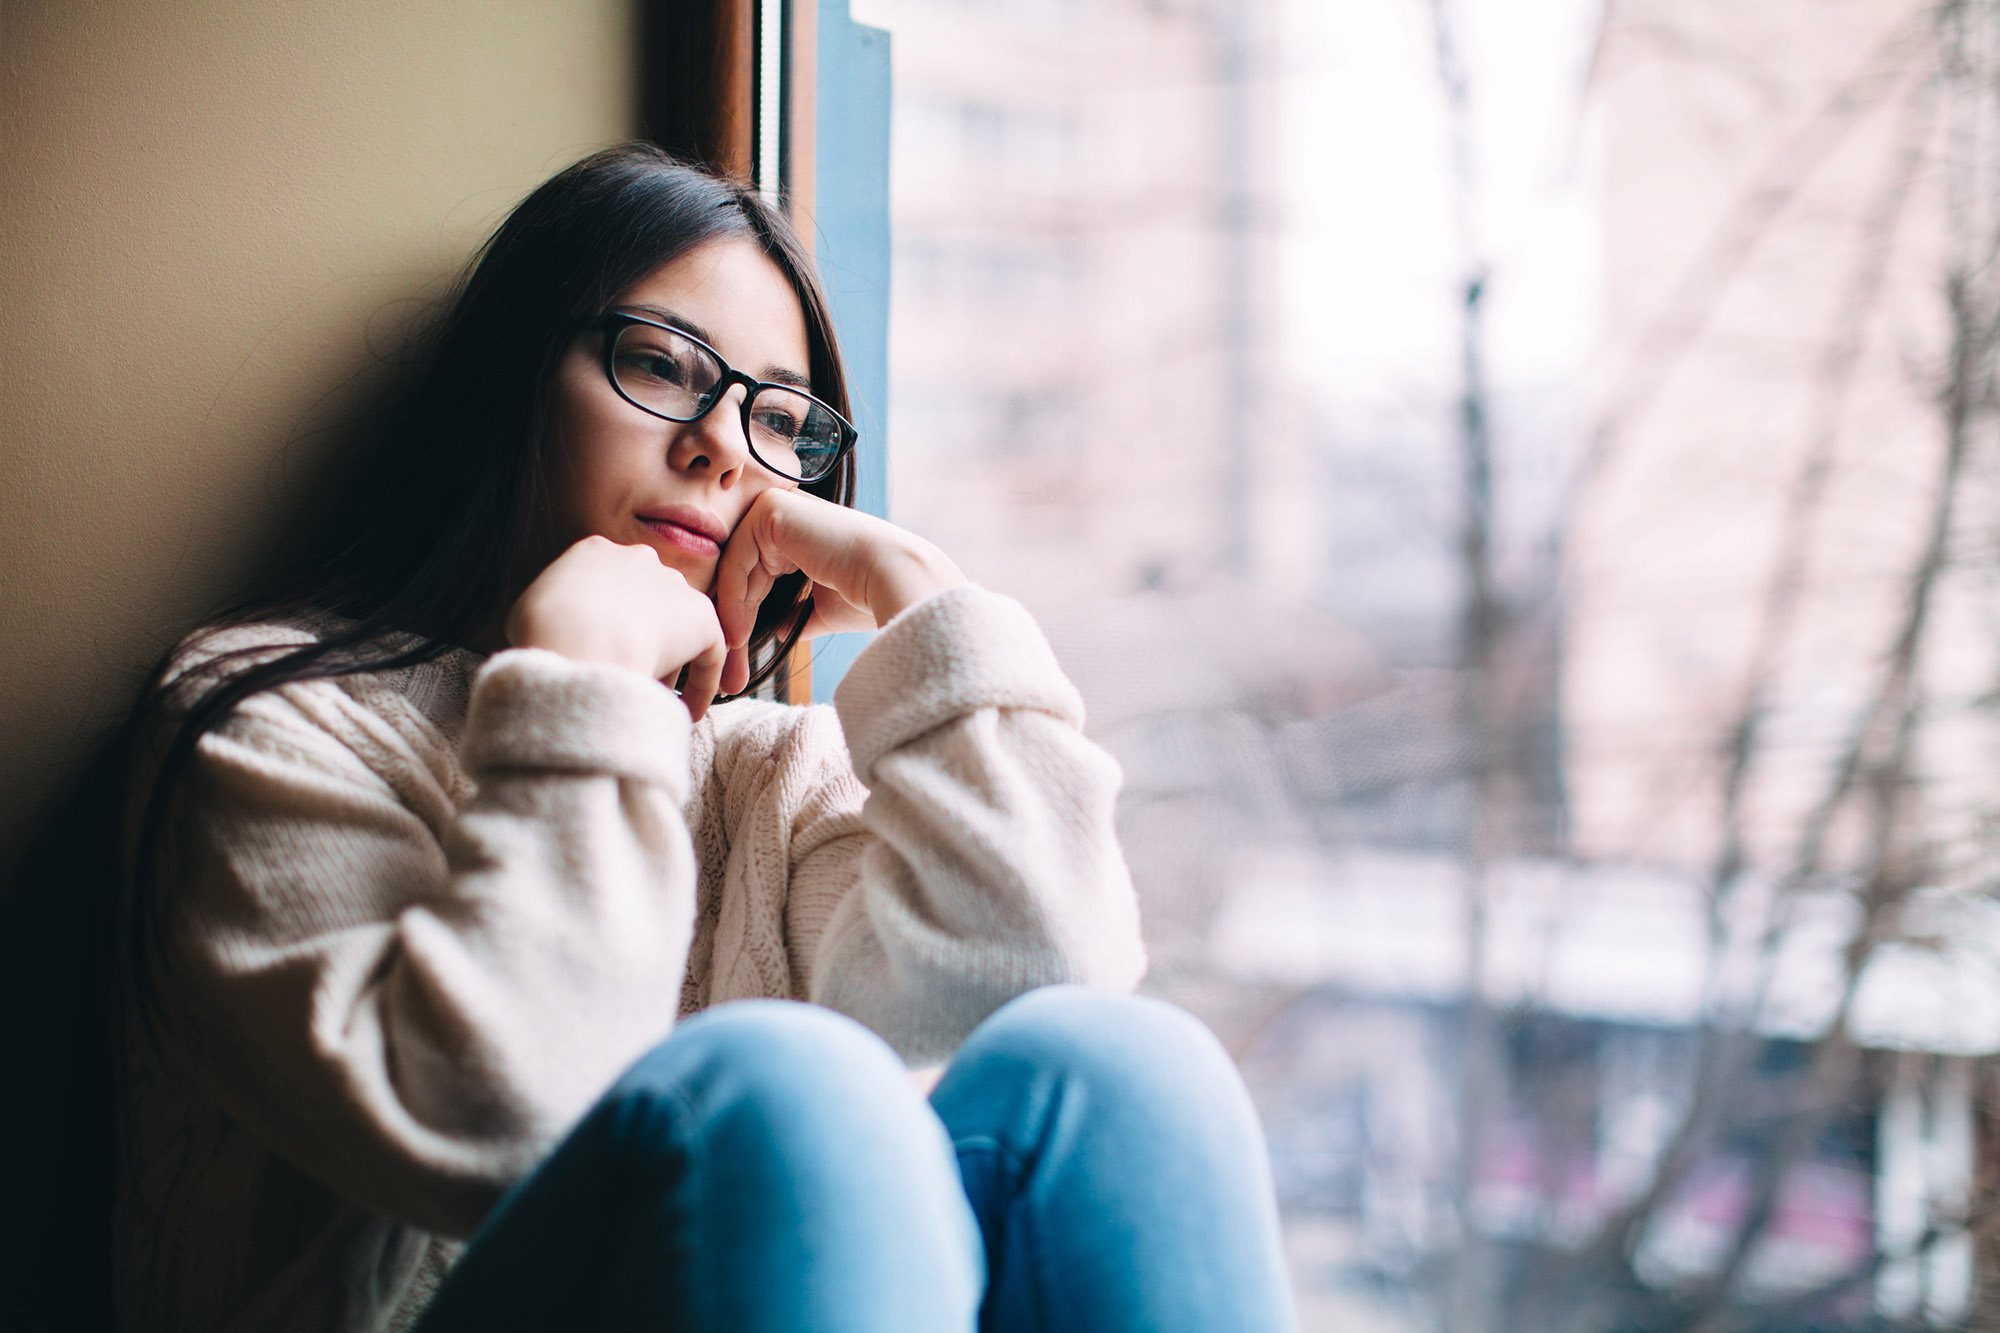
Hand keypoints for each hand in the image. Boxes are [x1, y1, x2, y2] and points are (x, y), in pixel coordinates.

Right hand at [505, 535, 735, 719]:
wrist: (576, 642)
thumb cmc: (542, 633)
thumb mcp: (527, 613)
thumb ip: (550, 616)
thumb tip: (555, 639)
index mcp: (595, 552)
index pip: (610, 589)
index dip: (608, 626)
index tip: (602, 656)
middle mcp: (639, 559)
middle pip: (647, 606)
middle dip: (641, 642)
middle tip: (628, 679)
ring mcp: (673, 586)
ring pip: (678, 629)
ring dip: (669, 666)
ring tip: (654, 701)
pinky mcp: (701, 618)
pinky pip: (709, 653)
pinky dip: (701, 684)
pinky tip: (686, 712)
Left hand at [711, 490, 965, 691]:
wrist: (893, 579)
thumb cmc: (867, 596)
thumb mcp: (820, 609)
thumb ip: (794, 614)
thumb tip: (775, 630)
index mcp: (799, 534)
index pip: (756, 577)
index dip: (744, 619)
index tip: (739, 662)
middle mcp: (786, 516)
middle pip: (741, 572)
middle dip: (733, 622)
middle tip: (729, 671)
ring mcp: (777, 507)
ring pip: (733, 567)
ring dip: (729, 615)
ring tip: (734, 656)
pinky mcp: (771, 509)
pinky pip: (736, 558)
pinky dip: (732, 598)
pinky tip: (739, 634)